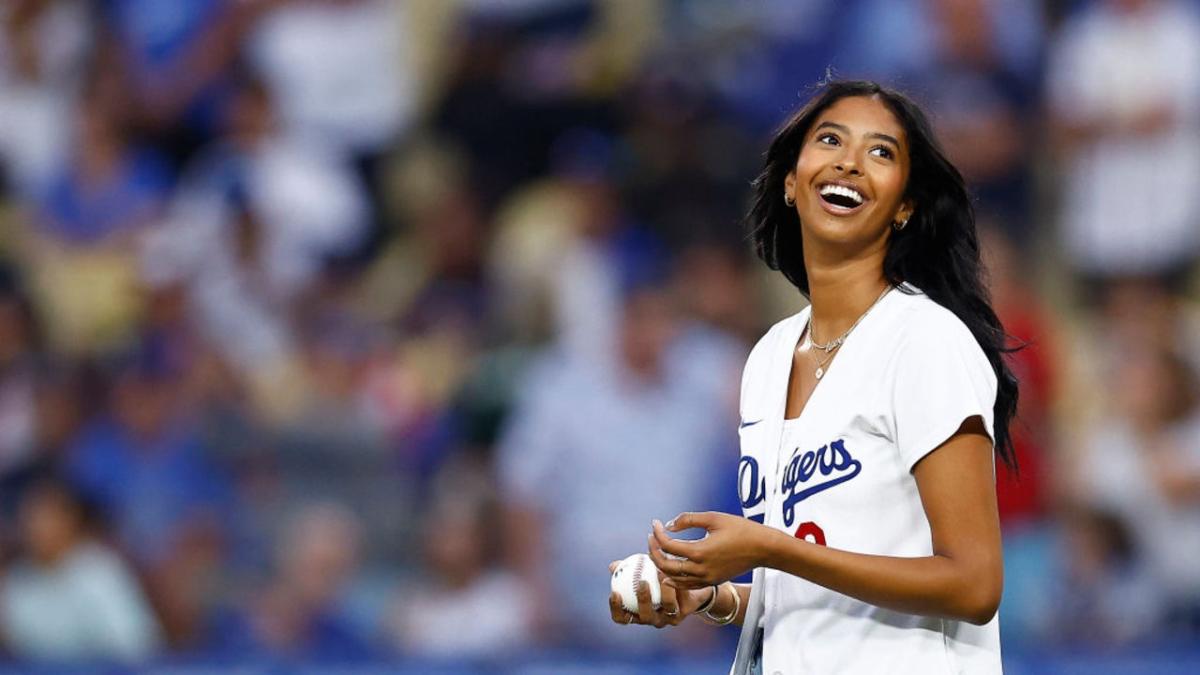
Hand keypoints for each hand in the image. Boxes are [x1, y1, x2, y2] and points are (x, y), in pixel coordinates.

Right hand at [607, 560, 712, 628]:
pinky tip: (674, 573)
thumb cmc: (654, 579)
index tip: (615, 593)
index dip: (617, 609)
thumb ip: (627, 570)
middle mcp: (651, 619)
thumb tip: (613, 566)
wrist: (683, 585)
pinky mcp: (684, 613)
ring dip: (664, 590)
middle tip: (642, 582)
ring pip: (667, 607)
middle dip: (643, 600)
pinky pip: (680, 599)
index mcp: (636, 613)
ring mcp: (668, 618)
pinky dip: (677, 585)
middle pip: (645, 616)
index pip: (622, 618)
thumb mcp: (640, 572)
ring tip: (661, 573)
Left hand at [649, 512, 772, 589]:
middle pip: (666, 566)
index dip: (658, 534)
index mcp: (700, 552)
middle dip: (654, 552)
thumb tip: (668, 525)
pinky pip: (687, 584)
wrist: (763, 548)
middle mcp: (701, 569)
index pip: (668, 546)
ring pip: (674, 578)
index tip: (655, 524)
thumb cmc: (740, 529)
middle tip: (651, 538)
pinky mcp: (712, 581)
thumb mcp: (714, 518)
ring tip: (656, 551)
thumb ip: (688, 519)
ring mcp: (707, 578)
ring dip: (662, 566)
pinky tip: (667, 572)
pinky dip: (674, 579)